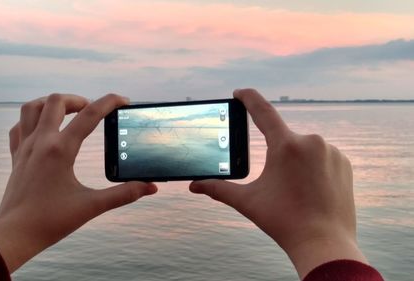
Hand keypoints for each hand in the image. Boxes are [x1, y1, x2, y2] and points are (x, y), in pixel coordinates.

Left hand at [0, 93, 156, 272]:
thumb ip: (124, 194)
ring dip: (51, 103)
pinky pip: (19, 126)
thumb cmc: (51, 221)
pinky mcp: (15, 157)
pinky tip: (43, 128)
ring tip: (68, 111)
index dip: (110, 103)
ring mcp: (24, 147)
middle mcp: (40, 142)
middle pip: (56, 101)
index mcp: (60, 150)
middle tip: (91, 109)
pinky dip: (32, 120)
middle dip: (78, 99)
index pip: (89, 115)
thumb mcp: (92, 206)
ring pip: (32, 107)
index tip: (123, 101)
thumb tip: (150, 188)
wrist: (15, 235)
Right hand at [189, 89, 366, 278]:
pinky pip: (323, 157)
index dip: (248, 98)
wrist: (323, 243)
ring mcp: (331, 152)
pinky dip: (313, 168)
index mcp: (285, 146)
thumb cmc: (283, 221)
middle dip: (276, 156)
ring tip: (296, 191)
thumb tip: (193, 186)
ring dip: (295, 162)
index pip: (262, 111)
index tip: (240, 93)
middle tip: (277, 184)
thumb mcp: (247, 201)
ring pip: (304, 149)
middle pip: (283, 140)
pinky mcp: (344, 163)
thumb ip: (218, 189)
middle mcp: (310, 142)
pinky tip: (311, 189)